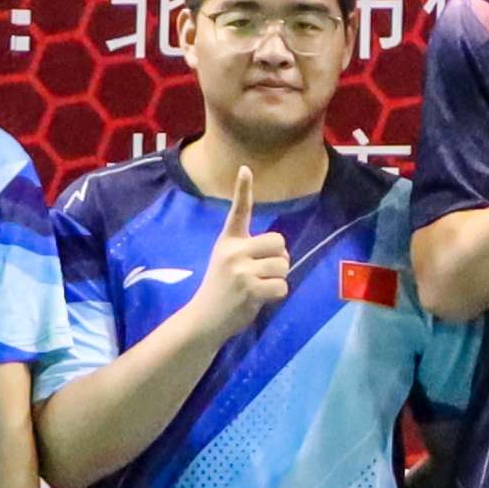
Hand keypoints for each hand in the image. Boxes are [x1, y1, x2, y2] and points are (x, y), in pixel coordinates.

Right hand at [183, 168, 294, 343]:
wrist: (204, 318)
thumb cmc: (222, 289)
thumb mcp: (228, 261)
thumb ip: (249, 251)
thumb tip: (281, 251)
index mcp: (228, 240)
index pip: (239, 211)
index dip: (243, 189)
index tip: (245, 169)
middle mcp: (233, 251)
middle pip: (279, 242)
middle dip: (280, 258)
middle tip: (263, 273)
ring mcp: (241, 269)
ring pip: (284, 265)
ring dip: (278, 278)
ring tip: (259, 287)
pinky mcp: (249, 288)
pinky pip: (282, 286)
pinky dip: (277, 295)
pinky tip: (260, 299)